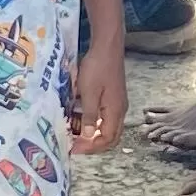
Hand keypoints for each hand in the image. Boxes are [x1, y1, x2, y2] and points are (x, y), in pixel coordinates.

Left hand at [69, 38, 126, 153]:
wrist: (107, 46)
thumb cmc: (98, 68)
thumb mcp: (89, 93)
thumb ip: (89, 116)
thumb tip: (89, 136)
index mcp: (115, 111)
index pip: (108, 139)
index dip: (92, 147)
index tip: (75, 149)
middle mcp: (120, 110)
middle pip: (111, 136)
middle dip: (94, 144)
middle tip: (77, 146)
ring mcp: (118, 102)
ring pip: (108, 126)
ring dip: (94, 134)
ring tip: (77, 134)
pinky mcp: (113, 96)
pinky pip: (105, 116)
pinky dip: (95, 122)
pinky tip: (81, 118)